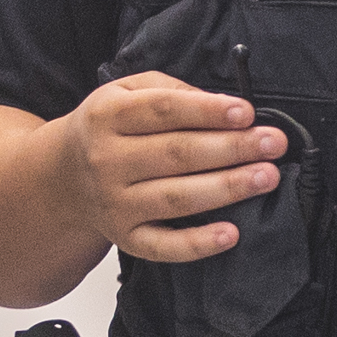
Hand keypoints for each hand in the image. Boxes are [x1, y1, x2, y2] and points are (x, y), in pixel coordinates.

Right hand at [60, 73, 289, 264]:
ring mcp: (115, 203)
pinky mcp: (125, 238)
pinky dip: (198, 244)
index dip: (207, 111)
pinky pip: (164, 246)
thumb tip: (222, 104)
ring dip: (227, 188)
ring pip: (176, 198)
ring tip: (266, 177)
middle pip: (177, 154)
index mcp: (108, 116)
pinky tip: (231, 234)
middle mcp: (107, 160)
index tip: (247, 113)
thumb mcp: (126, 92)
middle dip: (232, 148)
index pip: (163, 110)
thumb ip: (170, 90)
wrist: (62, 177)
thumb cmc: (108, 128)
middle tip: (274, 144)